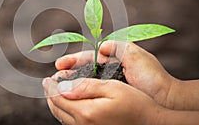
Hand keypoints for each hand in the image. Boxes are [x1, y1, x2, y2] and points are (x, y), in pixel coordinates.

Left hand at [42, 77, 160, 124]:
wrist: (150, 124)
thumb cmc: (135, 104)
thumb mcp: (112, 88)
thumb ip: (86, 87)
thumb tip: (62, 86)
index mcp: (86, 112)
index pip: (58, 98)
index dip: (51, 86)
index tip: (48, 78)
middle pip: (57, 108)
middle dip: (50, 94)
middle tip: (49, 82)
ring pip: (62, 117)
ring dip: (56, 103)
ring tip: (56, 91)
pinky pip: (71, 123)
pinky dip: (65, 112)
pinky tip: (69, 104)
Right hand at [53, 41, 176, 108]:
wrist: (164, 98)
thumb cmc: (152, 77)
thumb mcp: (136, 55)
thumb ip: (118, 46)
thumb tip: (101, 46)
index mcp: (113, 58)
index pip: (88, 57)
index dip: (73, 60)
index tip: (59, 64)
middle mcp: (108, 70)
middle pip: (82, 69)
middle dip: (67, 72)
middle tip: (54, 77)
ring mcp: (108, 84)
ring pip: (84, 82)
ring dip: (70, 83)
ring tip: (57, 86)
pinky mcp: (110, 96)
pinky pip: (91, 93)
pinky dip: (80, 93)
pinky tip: (71, 96)